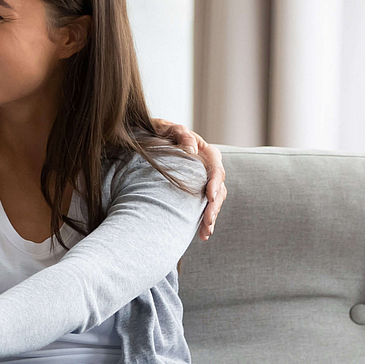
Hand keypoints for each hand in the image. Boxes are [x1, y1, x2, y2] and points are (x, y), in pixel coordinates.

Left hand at [151, 118, 227, 240]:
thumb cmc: (157, 132)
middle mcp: (207, 167)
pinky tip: (203, 234)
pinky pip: (204, 207)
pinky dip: (204, 221)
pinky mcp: (196, 193)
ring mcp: (203, 181)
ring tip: (205, 232)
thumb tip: (193, 150)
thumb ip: (180, 134)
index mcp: (204, 151)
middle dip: (214, 206)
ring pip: (214, 200)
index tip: (208, 196)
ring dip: (211, 217)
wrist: (146, 141)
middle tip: (208, 221)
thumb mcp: (166, 129)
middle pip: (218, 188)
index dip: (214, 182)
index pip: (216, 167)